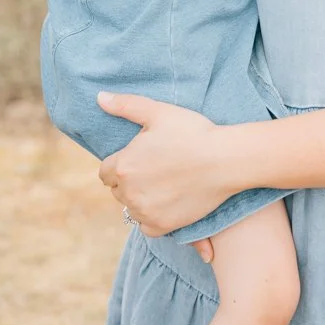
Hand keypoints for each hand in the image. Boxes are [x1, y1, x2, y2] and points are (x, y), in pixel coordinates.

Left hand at [96, 91, 233, 257]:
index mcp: (124, 165)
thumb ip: (126, 105)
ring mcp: (145, 212)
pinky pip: (146, 226)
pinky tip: (169, 201)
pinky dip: (153, 217)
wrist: (225, 160)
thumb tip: (100, 97)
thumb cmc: (193, 132)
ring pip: (132, 208)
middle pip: (118, 191)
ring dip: (141, 198)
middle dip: (131, 181)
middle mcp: (129, 192)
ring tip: (165, 183)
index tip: (140, 159)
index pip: (106, 173)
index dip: (122, 164)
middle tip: (156, 168)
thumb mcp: (159, 112)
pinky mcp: (162, 226)